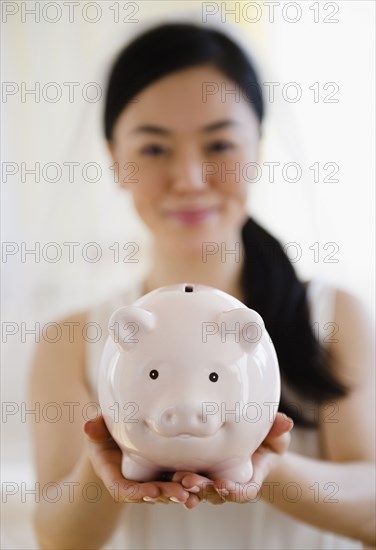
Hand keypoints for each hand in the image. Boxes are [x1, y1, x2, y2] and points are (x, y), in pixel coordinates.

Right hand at [83, 415, 194, 506]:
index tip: (150, 491)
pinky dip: (191, 483)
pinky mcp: (166, 474)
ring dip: (183, 491)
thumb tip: (88, 426)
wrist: (117, 440)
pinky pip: (179, 481)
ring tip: (197, 489)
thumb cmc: (105, 435)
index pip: (125, 490)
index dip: (137, 493)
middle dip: (166, 495)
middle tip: (181, 494)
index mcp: (115, 476)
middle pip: (151, 494)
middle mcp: (135, 482)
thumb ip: (95, 429)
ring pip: (168, 490)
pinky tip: (206, 482)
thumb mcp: (98, 431)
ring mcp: (152, 479)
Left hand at [171, 412, 293, 507]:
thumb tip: (286, 421)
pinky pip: (185, 481)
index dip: (234, 492)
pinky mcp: (197, 471)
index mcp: (249, 479)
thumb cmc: (265, 441)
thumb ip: (277, 430)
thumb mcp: (274, 435)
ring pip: (198, 490)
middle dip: (203, 489)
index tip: (224, 485)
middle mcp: (229, 483)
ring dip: (187, 486)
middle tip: (191, 480)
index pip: (243, 492)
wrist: (251, 445)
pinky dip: (176, 480)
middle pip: (215, 493)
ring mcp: (212, 479)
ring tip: (177, 478)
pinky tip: (166, 474)